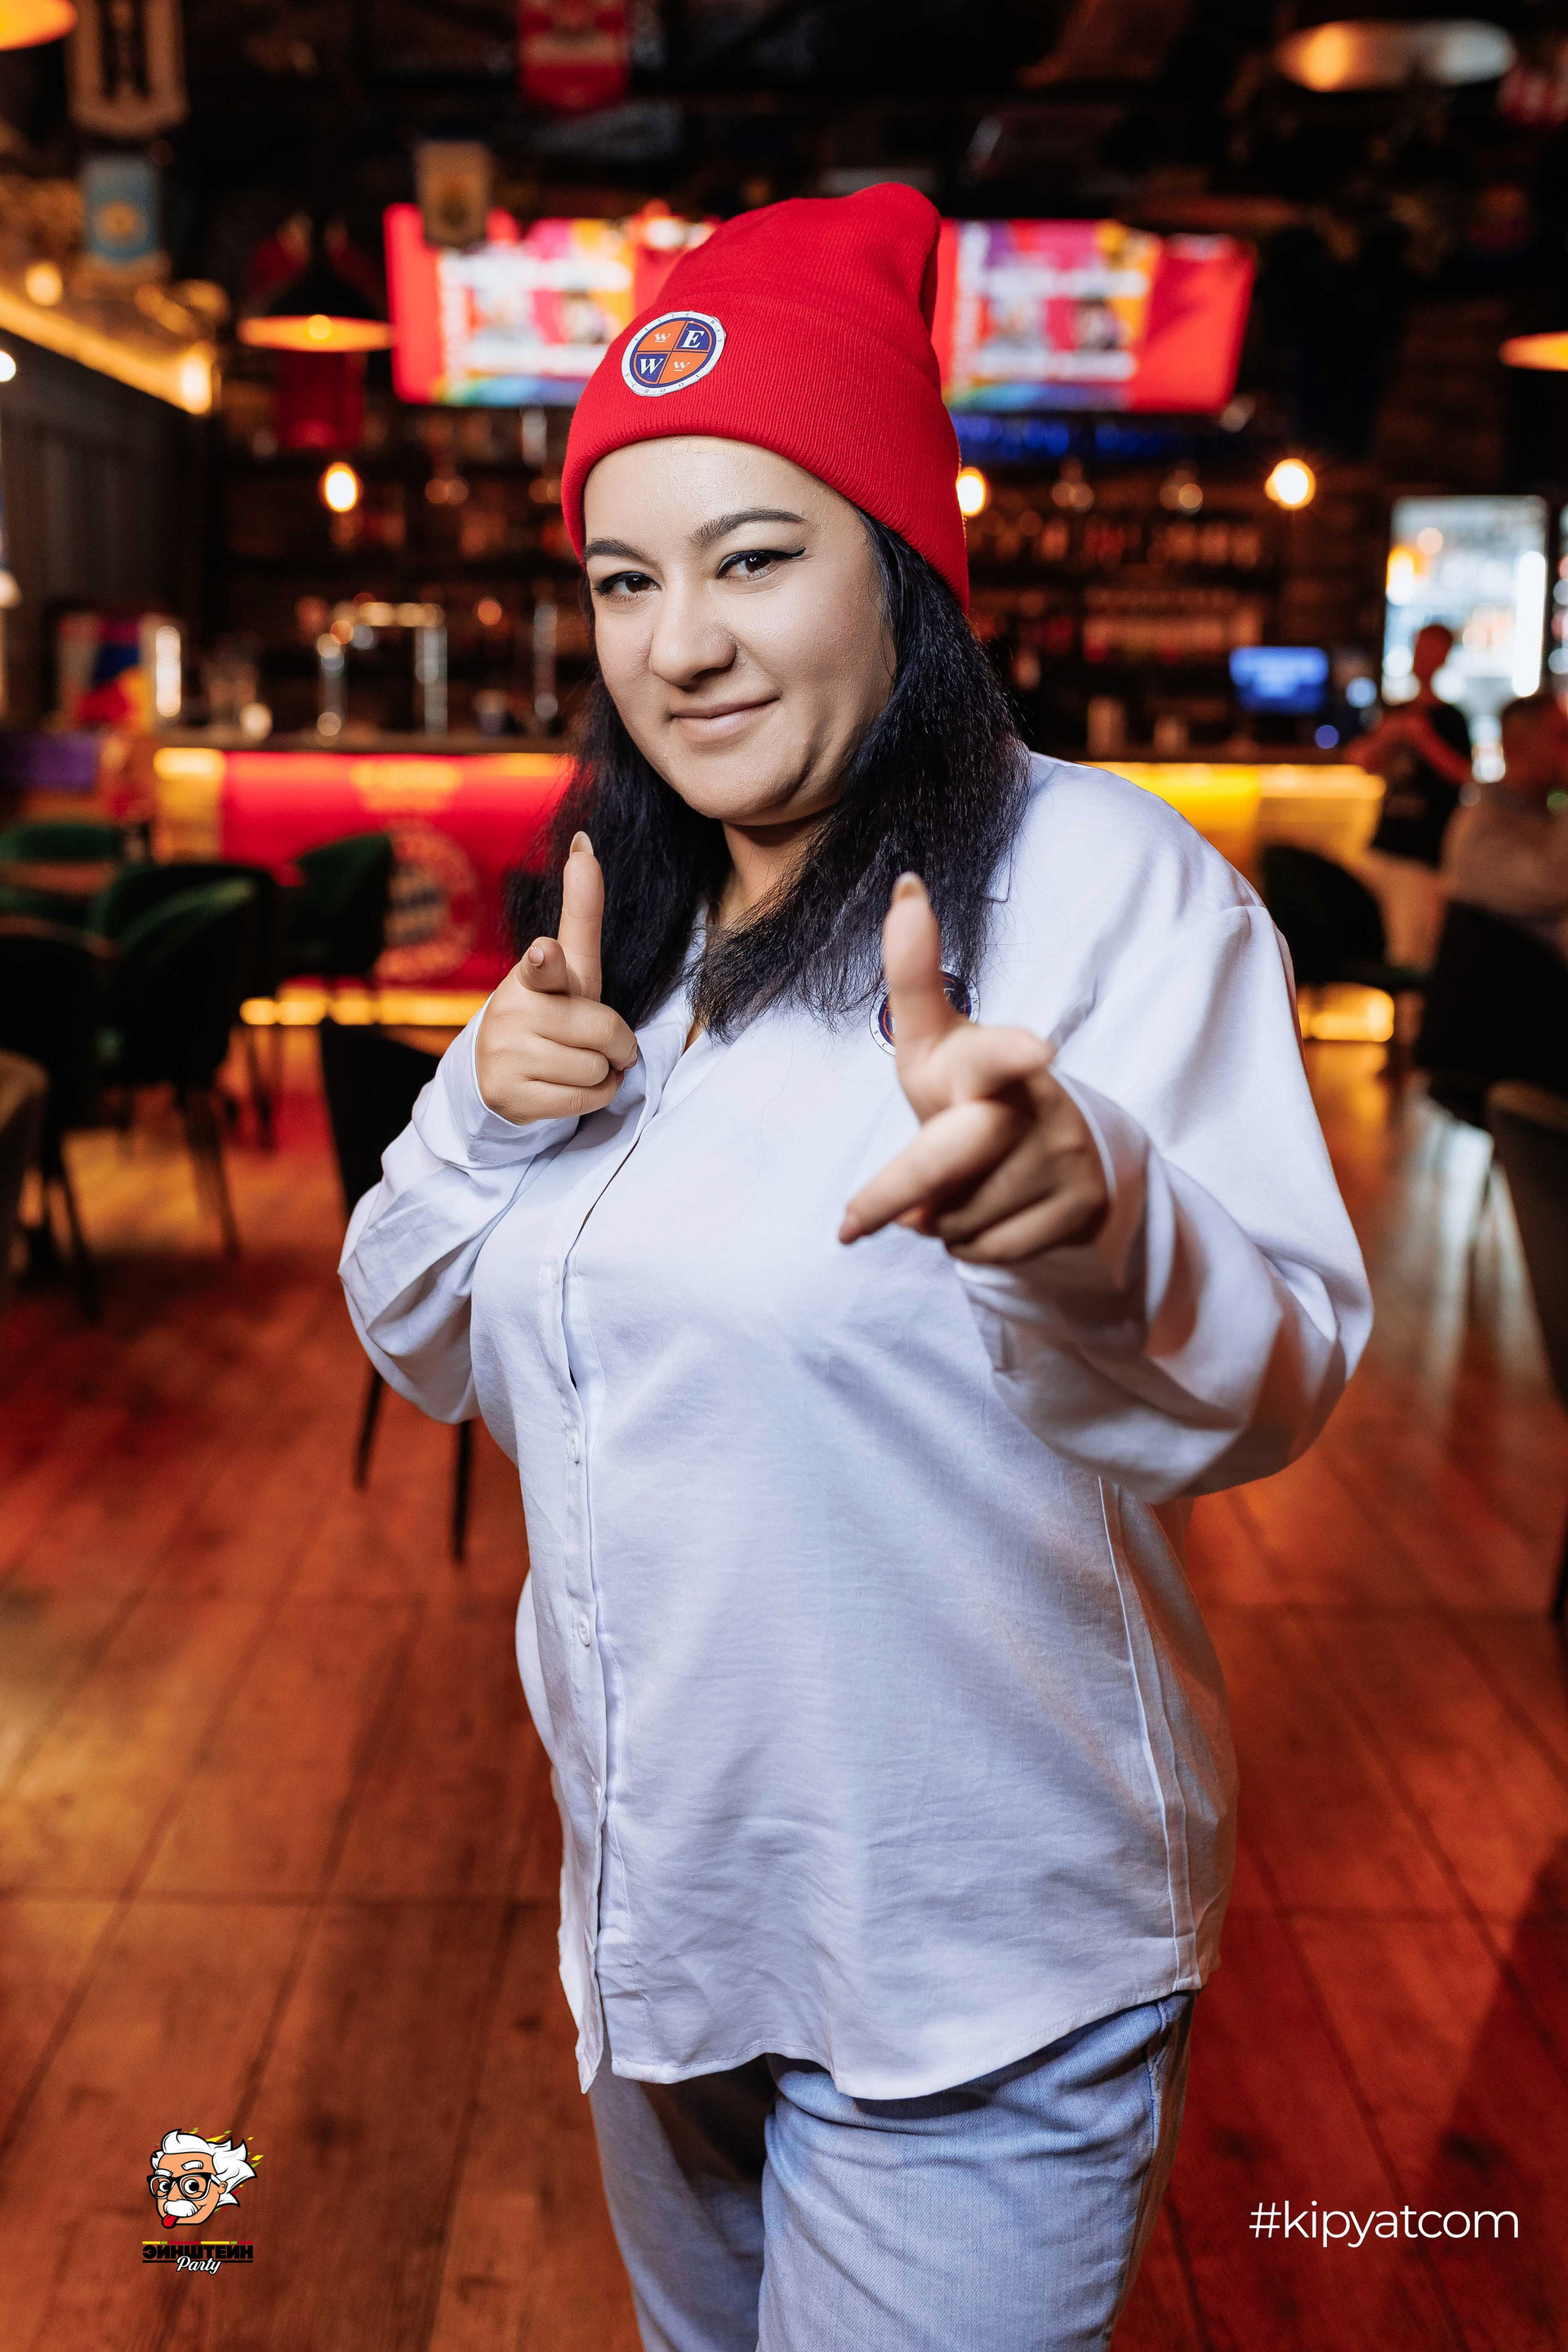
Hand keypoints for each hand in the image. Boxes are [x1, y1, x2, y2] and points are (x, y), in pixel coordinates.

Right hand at [475, 832, 638, 1124]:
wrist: (498, 1074)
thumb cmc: (549, 1012)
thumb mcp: (569, 968)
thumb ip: (581, 914)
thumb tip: (584, 840)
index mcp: (532, 974)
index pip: (546, 963)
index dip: (548, 959)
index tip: (544, 953)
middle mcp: (512, 1010)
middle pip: (604, 1031)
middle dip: (616, 1042)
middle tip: (597, 1041)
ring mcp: (506, 1055)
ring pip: (597, 1069)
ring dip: (604, 1071)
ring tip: (576, 1062)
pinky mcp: (510, 1096)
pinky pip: (586, 1099)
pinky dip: (595, 1097)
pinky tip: (571, 1085)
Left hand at [839, 874, 1107, 1262]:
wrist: (1056, 1153)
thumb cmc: (969, 1090)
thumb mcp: (934, 1041)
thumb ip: (914, 978)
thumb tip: (908, 888)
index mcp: (989, 1056)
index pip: (993, 1047)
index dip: (1009, 1047)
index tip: (1038, 1050)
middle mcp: (1033, 1101)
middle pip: (949, 1157)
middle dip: (899, 1190)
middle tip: (850, 1223)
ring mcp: (1063, 1156)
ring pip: (956, 1216)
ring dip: (938, 1217)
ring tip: (963, 1186)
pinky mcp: (1081, 1207)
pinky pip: (989, 1249)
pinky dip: (971, 1243)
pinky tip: (990, 1213)